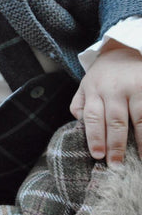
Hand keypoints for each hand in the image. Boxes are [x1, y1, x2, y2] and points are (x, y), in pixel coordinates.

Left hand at [70, 41, 141, 164]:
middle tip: (116, 165)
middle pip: (114, 121)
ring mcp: (135, 88)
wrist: (125, 48)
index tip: (97, 155)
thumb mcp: (86, 84)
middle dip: (115, 145)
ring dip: (140, 142)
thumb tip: (78, 122)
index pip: (92, 117)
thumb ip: (80, 103)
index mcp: (94, 90)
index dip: (94, 137)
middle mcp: (113, 89)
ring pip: (138, 120)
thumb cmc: (104, 74)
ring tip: (138, 159)